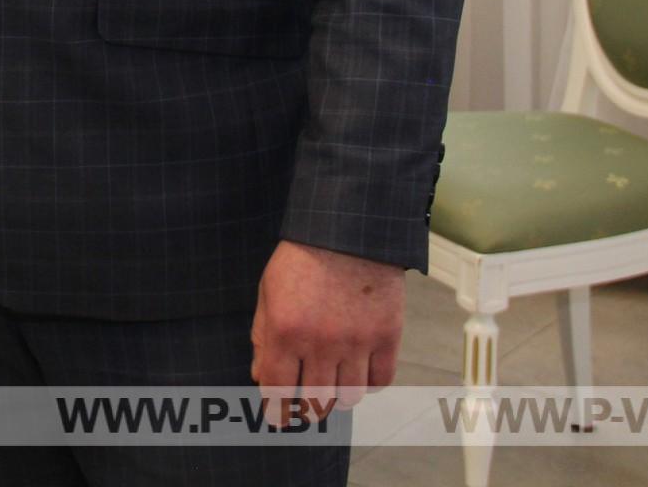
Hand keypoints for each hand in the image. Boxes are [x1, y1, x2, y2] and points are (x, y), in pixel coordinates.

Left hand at [251, 240, 404, 420]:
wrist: (350, 230)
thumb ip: (262, 336)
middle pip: (315, 401)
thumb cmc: (303, 259)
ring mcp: (357, 342)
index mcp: (284, 330)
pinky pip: (380, 381)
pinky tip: (359, 371)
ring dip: (339, 397)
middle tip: (308, 406)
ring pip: (349, 397)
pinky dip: (369, 383)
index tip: (279, 418)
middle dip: (308, 409)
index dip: (277, 410)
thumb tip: (260, 377)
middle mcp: (320, 342)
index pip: (277, 389)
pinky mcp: (387, 336)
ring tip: (334, 386)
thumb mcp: (269, 291)